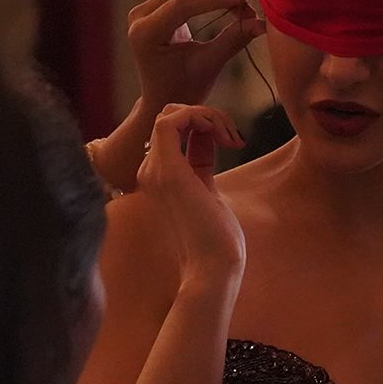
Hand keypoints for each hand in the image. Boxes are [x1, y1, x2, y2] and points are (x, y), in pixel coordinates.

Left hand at [128, 0, 264, 113]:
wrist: (164, 98)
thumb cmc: (183, 90)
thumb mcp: (209, 66)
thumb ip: (234, 40)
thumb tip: (262, 23)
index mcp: (146, 34)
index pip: (183, 3)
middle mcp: (140, 16)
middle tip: (247, 5)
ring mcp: (146, 8)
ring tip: (238, 4)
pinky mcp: (157, 4)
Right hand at [136, 103, 247, 286]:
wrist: (213, 269)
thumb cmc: (216, 238)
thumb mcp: (208, 188)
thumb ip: (201, 161)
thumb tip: (209, 135)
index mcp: (158, 176)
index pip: (172, 128)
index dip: (203, 123)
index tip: (232, 141)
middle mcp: (150, 171)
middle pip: (170, 116)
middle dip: (206, 115)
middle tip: (233, 138)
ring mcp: (155, 171)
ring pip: (171, 114)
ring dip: (207, 116)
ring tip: (231, 138)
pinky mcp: (168, 171)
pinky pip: (171, 121)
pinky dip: (200, 117)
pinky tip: (221, 136)